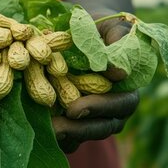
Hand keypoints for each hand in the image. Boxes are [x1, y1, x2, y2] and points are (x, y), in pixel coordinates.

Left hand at [52, 14, 138, 152]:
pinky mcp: (77, 123)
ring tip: (44, 132)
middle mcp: (114, 109)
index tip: (75, 109)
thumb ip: (119, 42)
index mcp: (127, 89)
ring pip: (85, 136)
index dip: (100, 108)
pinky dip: (56, 138)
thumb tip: (120, 73)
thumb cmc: (102, 30)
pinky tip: (39, 130)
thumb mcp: (113, 29)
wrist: (84, 33)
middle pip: (103, 127)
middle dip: (79, 129)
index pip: (121, 105)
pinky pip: (70, 139)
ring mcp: (96, 118)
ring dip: (66, 136)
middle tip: (56, 128)